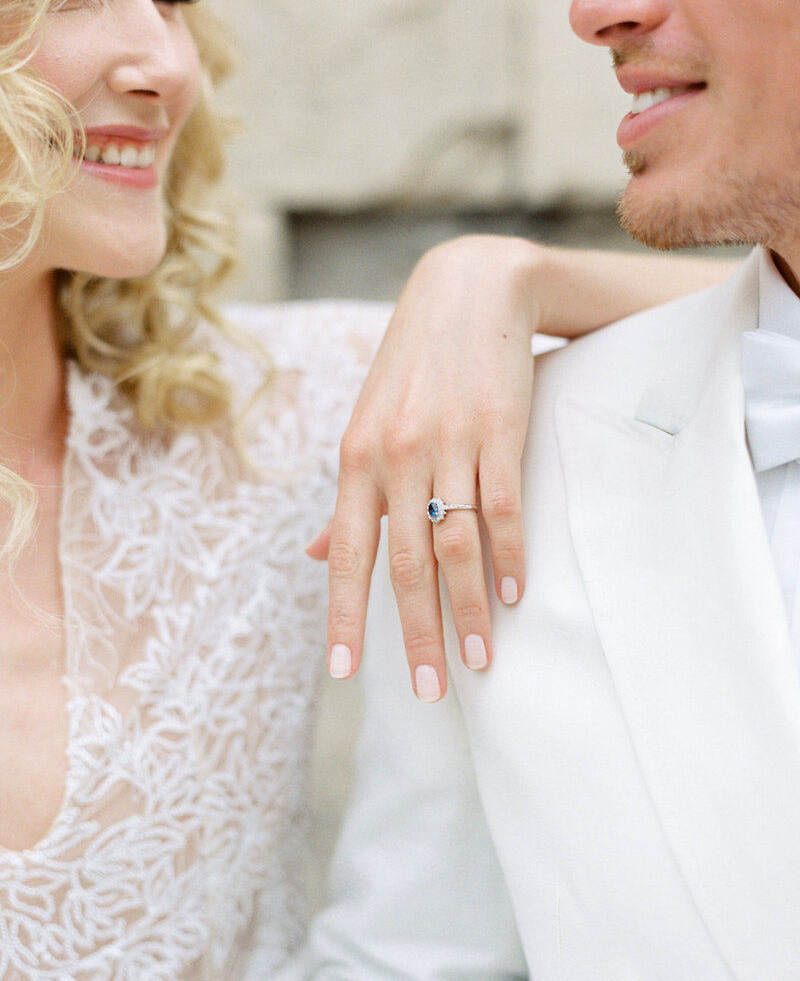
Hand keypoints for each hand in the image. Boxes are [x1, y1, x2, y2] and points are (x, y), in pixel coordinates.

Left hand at [308, 235, 542, 701]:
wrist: (467, 291)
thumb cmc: (410, 369)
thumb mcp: (365, 427)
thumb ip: (347, 497)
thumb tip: (317, 558)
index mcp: (355, 460)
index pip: (348, 554)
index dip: (345, 616)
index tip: (345, 672)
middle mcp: (394, 456)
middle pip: (406, 564)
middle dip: (417, 633)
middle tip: (431, 689)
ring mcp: (448, 443)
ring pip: (457, 545)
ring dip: (471, 609)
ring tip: (480, 660)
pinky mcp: (499, 430)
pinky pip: (503, 507)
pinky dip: (509, 557)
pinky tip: (515, 595)